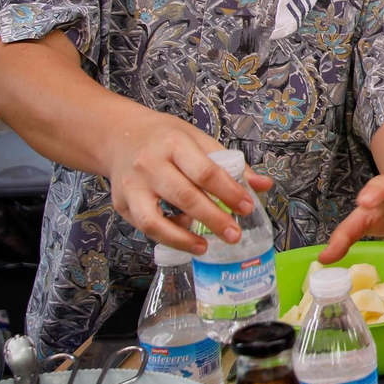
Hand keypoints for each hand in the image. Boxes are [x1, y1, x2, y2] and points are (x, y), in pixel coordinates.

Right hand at [102, 109, 273, 253]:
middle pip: (184, 196)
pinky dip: (167, 236)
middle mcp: (150, 164)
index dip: (228, 191)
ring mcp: (132, 186)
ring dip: (182, 238)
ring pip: (155, 219)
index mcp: (174, 143)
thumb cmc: (165, 139)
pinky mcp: (122, 204)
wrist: (120, 136)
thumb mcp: (199, 140)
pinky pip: (145, 227)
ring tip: (205, 247)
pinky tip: (185, 237)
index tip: (247, 207)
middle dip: (213, 218)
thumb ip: (231, 164)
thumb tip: (263, 185)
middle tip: (234, 234)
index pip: (205, 171)